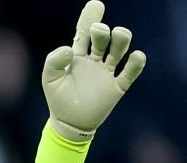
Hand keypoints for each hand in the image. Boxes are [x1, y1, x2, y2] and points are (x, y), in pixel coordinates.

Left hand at [42, 1, 145, 141]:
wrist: (70, 125)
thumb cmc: (59, 100)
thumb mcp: (50, 79)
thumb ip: (53, 61)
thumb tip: (69, 49)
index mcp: (78, 56)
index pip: (85, 32)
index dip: (90, 17)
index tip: (96, 5)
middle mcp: (95, 60)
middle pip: (103, 37)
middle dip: (102, 30)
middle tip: (98, 31)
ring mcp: (107, 73)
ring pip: (119, 48)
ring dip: (121, 39)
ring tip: (118, 36)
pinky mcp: (117, 87)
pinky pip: (131, 72)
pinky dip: (136, 63)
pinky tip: (136, 56)